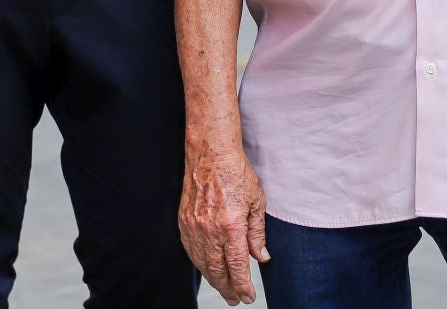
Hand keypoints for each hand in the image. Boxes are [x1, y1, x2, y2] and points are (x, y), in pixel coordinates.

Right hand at [179, 146, 269, 304]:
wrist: (210, 153)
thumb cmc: (235, 172)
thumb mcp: (256, 202)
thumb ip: (257, 233)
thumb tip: (261, 256)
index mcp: (230, 226)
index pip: (236, 266)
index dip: (242, 285)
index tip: (248, 296)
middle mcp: (209, 230)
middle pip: (217, 270)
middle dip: (227, 288)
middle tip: (235, 299)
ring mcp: (194, 226)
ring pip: (202, 263)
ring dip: (213, 279)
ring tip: (223, 288)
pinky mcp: (184, 220)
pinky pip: (190, 249)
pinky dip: (199, 263)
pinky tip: (206, 267)